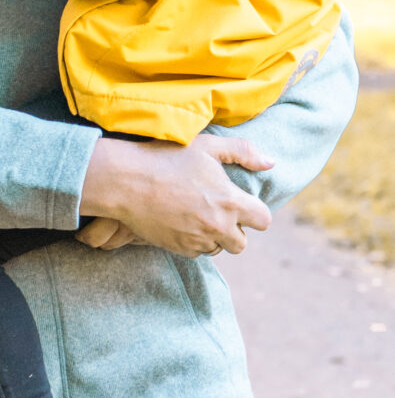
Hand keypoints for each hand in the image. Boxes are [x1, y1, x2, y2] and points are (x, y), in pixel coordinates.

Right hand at [80, 133, 273, 258]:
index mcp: (230, 202)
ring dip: (214, 236)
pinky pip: (197, 252)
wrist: (126, 180)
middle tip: (216, 208)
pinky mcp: (179, 249)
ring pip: (218, 248)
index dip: (255, 212)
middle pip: (241, 243)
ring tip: (196, 213)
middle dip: (234, 229)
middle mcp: (218, 226)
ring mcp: (197, 240)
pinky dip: (194, 240)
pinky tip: (180, 219)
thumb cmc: (166, 157)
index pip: (263, 221)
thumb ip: (242, 152)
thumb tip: (271, 163)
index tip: (242, 202)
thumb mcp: (206, 145)